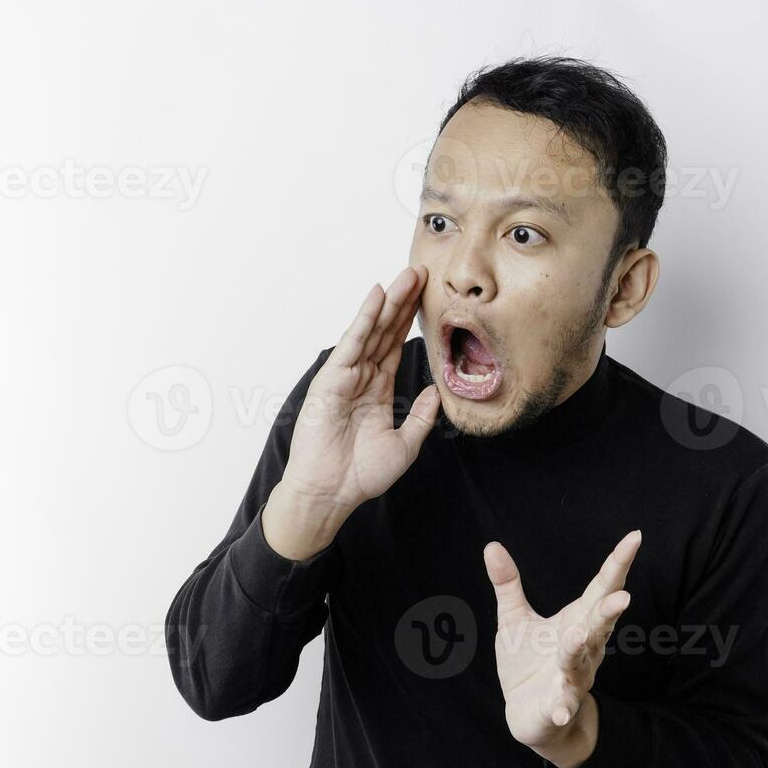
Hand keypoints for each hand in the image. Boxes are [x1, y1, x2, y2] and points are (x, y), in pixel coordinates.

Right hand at [264, 266, 439, 559]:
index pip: (396, 348)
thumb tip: (437, 391)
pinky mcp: (331, 381)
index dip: (411, 322)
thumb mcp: (404, 444)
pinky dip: (364, 320)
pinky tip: (376, 298)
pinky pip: (352, 345)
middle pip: (385, 332)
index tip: (429, 298)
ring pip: (371, 332)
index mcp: (377, 392)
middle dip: (403, 303)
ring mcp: (345, 378)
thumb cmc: (359, 475)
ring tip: (406, 276)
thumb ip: (421, 416)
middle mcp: (361, 379)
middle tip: (422, 273)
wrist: (331, 494)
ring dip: (388, 303)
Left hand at [484, 531, 641, 767]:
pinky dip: (562, 707)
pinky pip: (562, 705)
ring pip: (580, 659)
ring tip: (580, 634)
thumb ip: (508, 584)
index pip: (602, 587)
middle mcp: (584, 646)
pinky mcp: (558, 704)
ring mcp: (573, 676)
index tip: (635, 537)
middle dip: (610, 610)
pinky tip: (560, 711)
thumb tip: (491, 546)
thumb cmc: (528, 661)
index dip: (618, 563)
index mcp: (578, 620)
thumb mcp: (514, 618)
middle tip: (623, 596)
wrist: (528, 714)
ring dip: (581, 647)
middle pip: (600, 622)